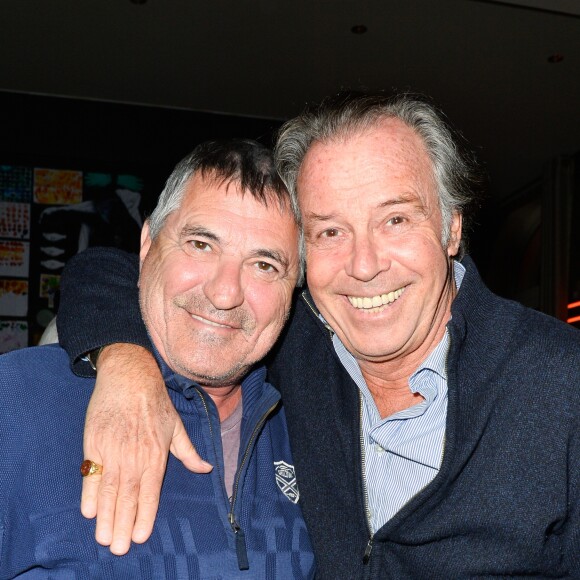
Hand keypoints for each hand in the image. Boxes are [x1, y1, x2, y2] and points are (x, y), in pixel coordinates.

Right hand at [81, 343, 211, 554]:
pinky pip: (91, 474)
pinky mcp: (94, 443)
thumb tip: (205, 469)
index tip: (139, 537)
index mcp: (157, 456)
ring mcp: (113, 451)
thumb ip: (188, 452)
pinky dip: (89, 493)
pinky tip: (88, 511)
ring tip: (103, 538)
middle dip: (122, 525)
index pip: (150, 494)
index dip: (144, 517)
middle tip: (117, 548)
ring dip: (105, 516)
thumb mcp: (177, 426)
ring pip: (109, 491)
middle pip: (128, 498)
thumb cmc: (156, 403)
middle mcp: (136, 458)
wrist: (130, 379)